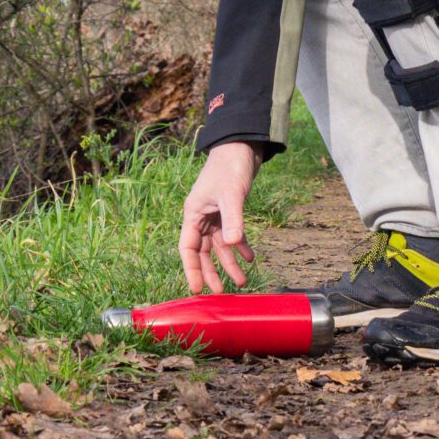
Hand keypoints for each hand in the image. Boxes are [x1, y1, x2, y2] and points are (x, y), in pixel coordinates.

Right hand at [178, 142, 262, 293]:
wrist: (241, 146)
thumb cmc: (230, 166)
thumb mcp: (231, 194)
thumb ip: (233, 219)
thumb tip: (233, 244)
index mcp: (193, 214)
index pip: (188, 249)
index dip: (191, 270)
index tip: (197, 290)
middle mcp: (201, 217)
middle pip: (203, 252)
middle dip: (211, 272)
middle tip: (221, 292)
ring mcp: (215, 214)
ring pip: (219, 246)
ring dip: (229, 263)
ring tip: (242, 280)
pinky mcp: (229, 210)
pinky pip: (232, 234)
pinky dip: (240, 247)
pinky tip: (250, 258)